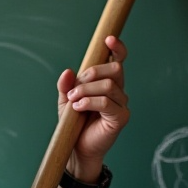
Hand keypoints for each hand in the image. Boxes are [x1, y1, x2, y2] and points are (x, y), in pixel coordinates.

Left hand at [57, 34, 129, 176]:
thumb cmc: (74, 123)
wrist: (77, 149)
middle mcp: (119, 91)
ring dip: (86, 90)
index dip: (117, 47)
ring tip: (73, 101)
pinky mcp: (120, 118)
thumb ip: (66, 85)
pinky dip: (90, 102)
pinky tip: (78, 107)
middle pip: (114, 69)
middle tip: (75, 88)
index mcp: (108, 82)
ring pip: (109, 85)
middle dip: (91, 74)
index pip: (118, 60)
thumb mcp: (66, 100)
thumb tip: (68, 71)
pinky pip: (107, 102)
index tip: (108, 39)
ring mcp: (122, 104)